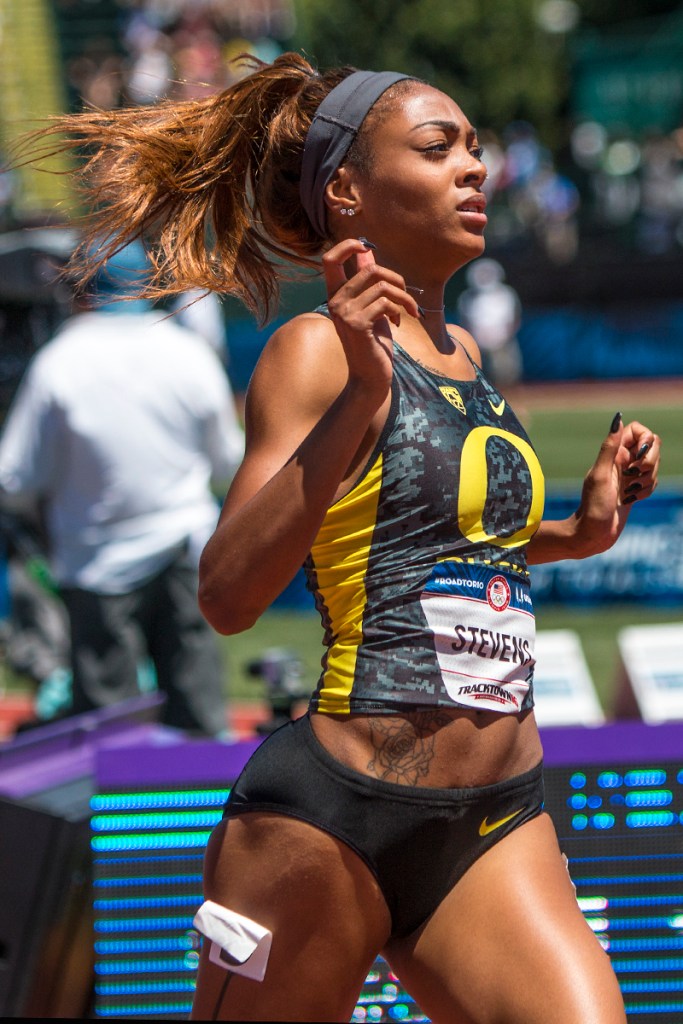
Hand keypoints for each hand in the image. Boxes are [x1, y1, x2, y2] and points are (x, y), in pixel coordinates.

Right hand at [322, 238, 419, 394]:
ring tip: (409, 311)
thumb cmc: (373, 342)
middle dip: (396, 278)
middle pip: (369, 269)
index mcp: (335, 295)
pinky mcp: (357, 324)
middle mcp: (335, 302)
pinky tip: (399, 323)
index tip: (366, 246)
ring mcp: (344, 313)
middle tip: (406, 294)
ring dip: (404, 297)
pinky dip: (400, 310)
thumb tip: (367, 250)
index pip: (329, 260)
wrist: (370, 377)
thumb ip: (368, 283)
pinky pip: (386, 303)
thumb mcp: (371, 308)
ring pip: (383, 286)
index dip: (347, 246)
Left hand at [573, 412, 659, 556]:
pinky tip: (630, 500)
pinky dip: (646, 491)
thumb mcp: (600, 474)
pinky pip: (652, 482)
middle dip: (650, 462)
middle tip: (633, 476)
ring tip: (628, 493)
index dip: (646, 439)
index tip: (639, 454)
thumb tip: (618, 418)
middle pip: (652, 446)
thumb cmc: (593, 506)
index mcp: (613, 452)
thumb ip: (610, 447)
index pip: (639, 430)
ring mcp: (629, 474)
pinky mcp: (634, 489)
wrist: (593, 533)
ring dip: (647, 480)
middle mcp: (622, 460)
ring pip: (654, 466)